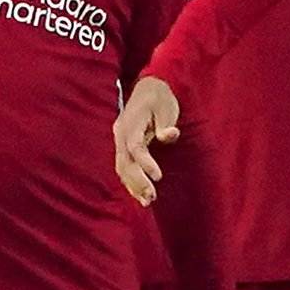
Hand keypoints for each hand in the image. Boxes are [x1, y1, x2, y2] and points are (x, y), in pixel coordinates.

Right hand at [114, 75, 179, 205]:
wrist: (148, 88)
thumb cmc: (160, 97)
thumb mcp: (167, 106)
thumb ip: (166, 123)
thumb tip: (169, 135)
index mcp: (131, 122)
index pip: (135, 146)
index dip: (145, 162)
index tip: (158, 176)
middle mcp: (121, 133)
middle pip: (125, 161)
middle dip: (137, 181)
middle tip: (151, 197)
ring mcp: (120, 140)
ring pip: (121, 167)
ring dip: (132, 185)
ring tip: (147, 201)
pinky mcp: (123, 146)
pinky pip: (123, 166)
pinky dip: (130, 182)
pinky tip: (139, 195)